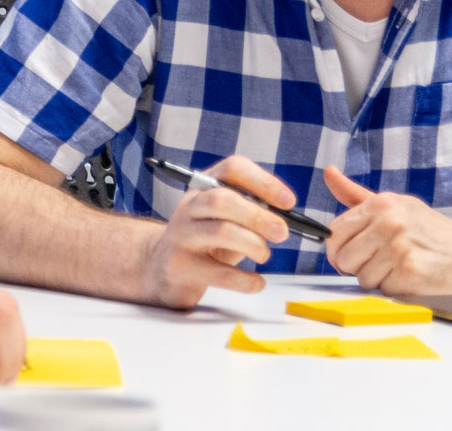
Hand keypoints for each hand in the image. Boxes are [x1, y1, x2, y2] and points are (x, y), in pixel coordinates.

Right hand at [139, 156, 295, 307]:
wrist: (162, 267)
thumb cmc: (206, 239)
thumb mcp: (225, 217)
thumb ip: (251, 212)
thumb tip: (288, 220)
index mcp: (204, 187)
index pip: (232, 168)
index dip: (264, 182)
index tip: (288, 202)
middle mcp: (189, 206)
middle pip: (223, 200)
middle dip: (259, 216)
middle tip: (282, 232)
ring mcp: (181, 236)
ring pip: (221, 232)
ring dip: (253, 244)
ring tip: (265, 255)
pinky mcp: (180, 267)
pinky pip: (219, 273)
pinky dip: (245, 280)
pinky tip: (256, 282)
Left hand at [322, 166, 451, 294]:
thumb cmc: (434, 232)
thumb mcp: (397, 205)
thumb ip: (357, 194)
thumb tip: (329, 174)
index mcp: (382, 204)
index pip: (335, 232)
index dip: (338, 249)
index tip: (349, 253)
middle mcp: (389, 222)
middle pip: (344, 258)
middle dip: (357, 266)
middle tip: (381, 261)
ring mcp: (399, 248)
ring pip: (361, 277)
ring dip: (378, 279)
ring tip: (400, 266)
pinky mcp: (410, 273)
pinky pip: (382, 290)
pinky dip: (394, 288)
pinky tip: (411, 276)